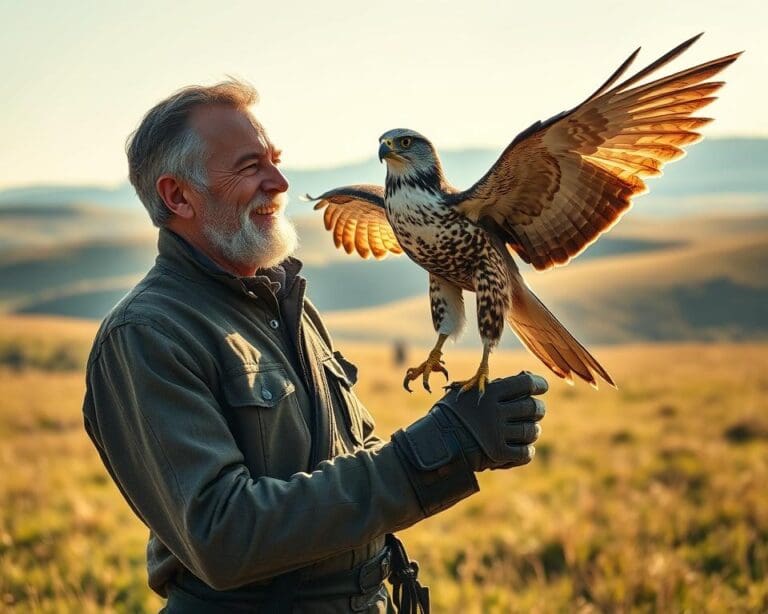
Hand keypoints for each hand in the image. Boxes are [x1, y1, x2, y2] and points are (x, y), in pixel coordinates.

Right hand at [432, 372, 547, 470]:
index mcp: (488, 392)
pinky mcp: (497, 454)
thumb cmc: (452, 414)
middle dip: (538, 409)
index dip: (539, 383)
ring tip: (529, 430)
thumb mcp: (468, 392)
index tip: (542, 387)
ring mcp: (496, 433)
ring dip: (533, 431)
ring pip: (531, 431)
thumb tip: (526, 374)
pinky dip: (527, 451)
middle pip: (532, 407)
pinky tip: (523, 449)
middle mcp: (495, 411)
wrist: (435, 442)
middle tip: (536, 411)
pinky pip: (525, 453)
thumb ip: (496, 385)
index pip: (525, 383)